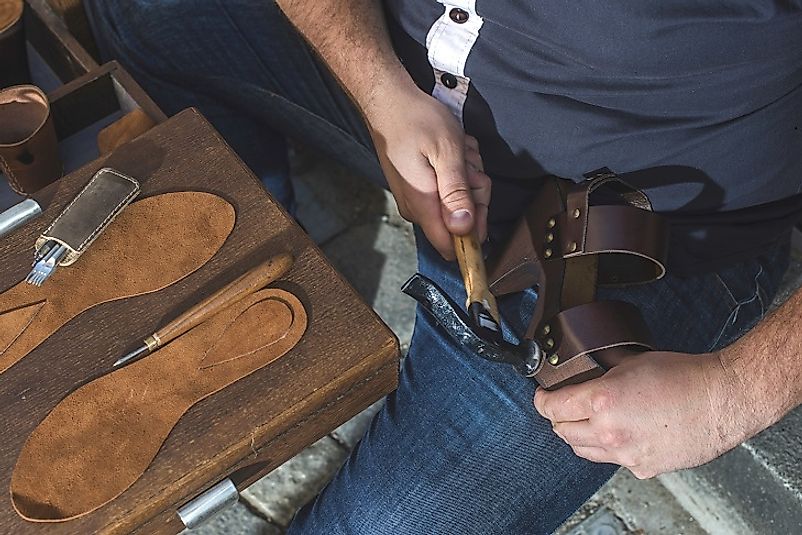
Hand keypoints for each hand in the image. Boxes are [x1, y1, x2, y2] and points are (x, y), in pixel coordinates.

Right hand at [364, 88, 490, 259]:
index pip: (450, 246)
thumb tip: (464, 229)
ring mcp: (417, 198)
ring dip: (467, 176)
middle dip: (474, 192)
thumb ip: (456, 193)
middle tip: (467, 163)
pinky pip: (449, 189)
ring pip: (459, 201)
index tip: (480, 203)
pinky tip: (450, 151)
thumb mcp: (447, 153)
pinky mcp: (419, 188)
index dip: (473, 234)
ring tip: (456, 151)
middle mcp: (417, 208)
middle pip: (461, 222)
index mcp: (423, 204)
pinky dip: (458, 170)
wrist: (390, 102)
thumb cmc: (417, 121)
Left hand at [533, 351, 758, 478]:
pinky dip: (609, 449)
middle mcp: (609, 431)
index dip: (541, 400)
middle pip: (563, 432)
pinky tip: (618, 435)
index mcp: (602, 401)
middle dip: (557, 419)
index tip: (540, 396)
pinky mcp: (643, 468)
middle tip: (560, 409)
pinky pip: (613, 461)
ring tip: (583, 424)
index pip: (553, 407)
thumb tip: (583, 375)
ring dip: (578, 437)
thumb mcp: (629, 362)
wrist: (721, 399)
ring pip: (584, 451)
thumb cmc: (682, 375)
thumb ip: (601, 375)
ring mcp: (625, 454)